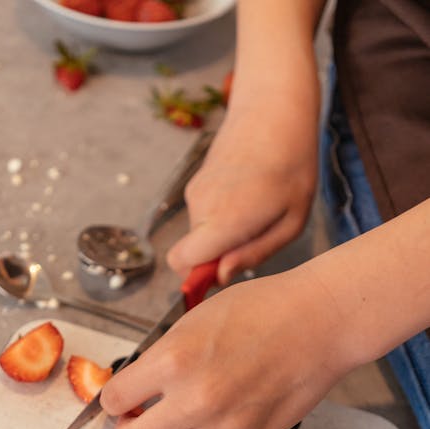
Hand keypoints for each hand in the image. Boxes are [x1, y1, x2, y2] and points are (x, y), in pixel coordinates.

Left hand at [100, 263, 350, 428]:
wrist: (318, 322)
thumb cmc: (260, 309)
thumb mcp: (194, 320)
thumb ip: (162, 357)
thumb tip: (139, 384)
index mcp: (173, 360)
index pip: (115, 400)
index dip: (114, 399)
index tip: (120, 397)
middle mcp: (195, 400)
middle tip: (136, 418)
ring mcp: (224, 425)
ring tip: (177, 419)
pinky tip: (212, 418)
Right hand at [167, 105, 317, 285]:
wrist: (274, 108)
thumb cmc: (292, 166)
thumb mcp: (290, 222)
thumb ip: (253, 254)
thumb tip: (220, 276)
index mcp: (223, 220)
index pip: (182, 263)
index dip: (199, 275)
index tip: (226, 269)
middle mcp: (200, 208)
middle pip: (191, 253)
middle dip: (217, 256)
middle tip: (256, 236)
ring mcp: (195, 193)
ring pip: (199, 234)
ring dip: (223, 233)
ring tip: (259, 209)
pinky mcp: (196, 182)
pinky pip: (203, 215)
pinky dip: (221, 215)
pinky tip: (249, 193)